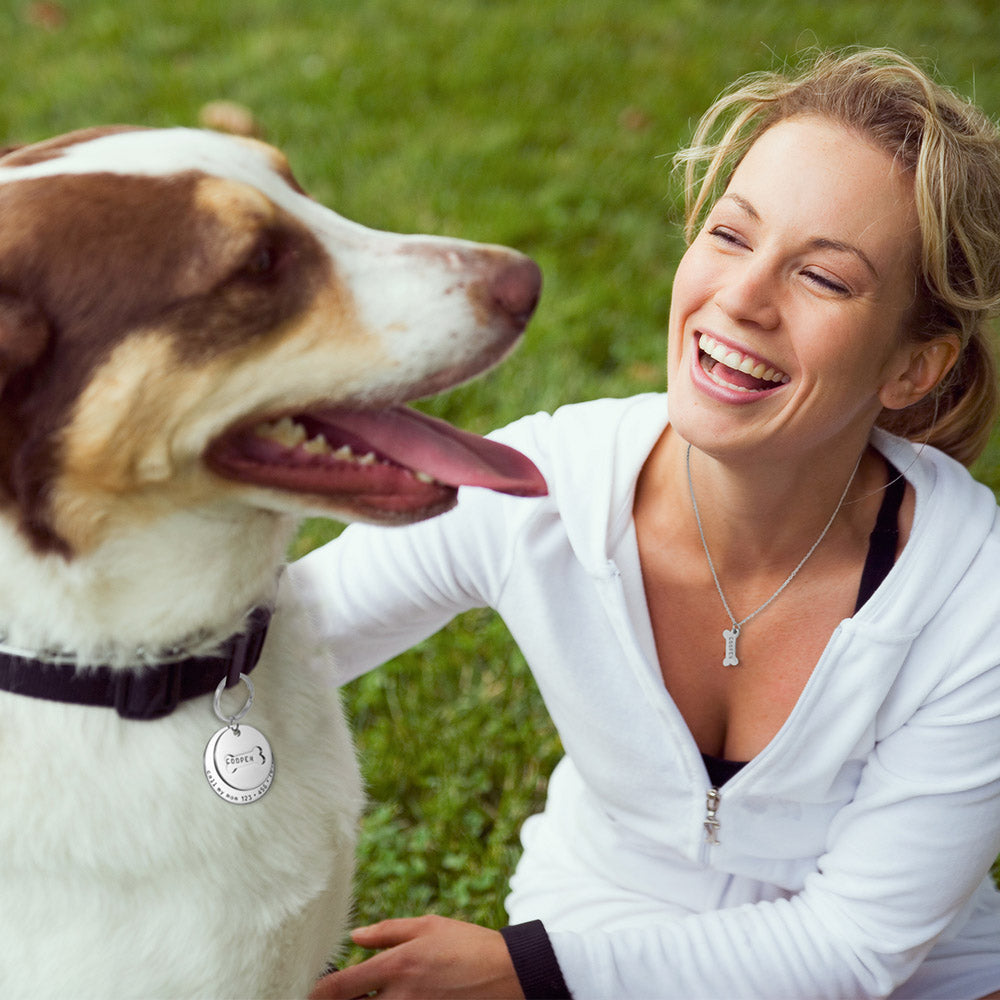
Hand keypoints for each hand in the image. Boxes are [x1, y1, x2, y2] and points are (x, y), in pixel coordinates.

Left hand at [308, 915, 524, 999]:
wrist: (506, 974)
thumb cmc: (467, 943)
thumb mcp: (427, 925)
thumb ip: (387, 932)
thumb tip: (354, 938)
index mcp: (396, 965)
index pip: (340, 989)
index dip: (317, 993)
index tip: (307, 991)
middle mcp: (399, 997)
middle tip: (332, 995)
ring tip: (361, 996)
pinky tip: (386, 999)